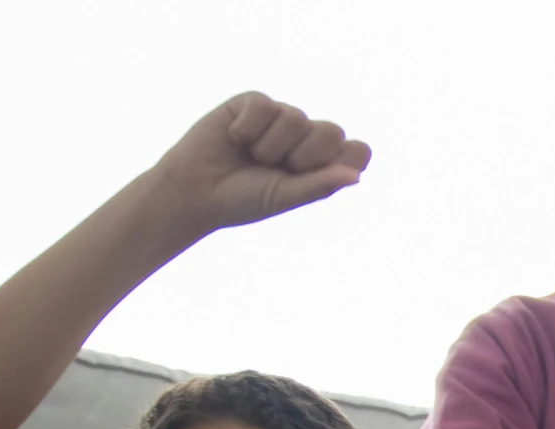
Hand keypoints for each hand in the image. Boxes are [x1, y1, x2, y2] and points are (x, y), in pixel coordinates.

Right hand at [148, 92, 370, 235]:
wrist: (196, 190)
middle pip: (332, 131)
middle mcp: (307, 138)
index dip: (340, 161)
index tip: (311, 176)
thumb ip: (319, 185)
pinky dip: (248, 128)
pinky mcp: (254, 103)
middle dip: (303, 156)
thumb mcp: (283, 197)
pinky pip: (266, 106)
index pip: (358, 151)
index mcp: (323, 164)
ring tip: (252, 155)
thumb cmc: (243, 199)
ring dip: (270, 145)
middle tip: (274, 168)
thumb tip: (356, 177)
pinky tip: (235, 137)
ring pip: (296, 118)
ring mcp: (282, 118)